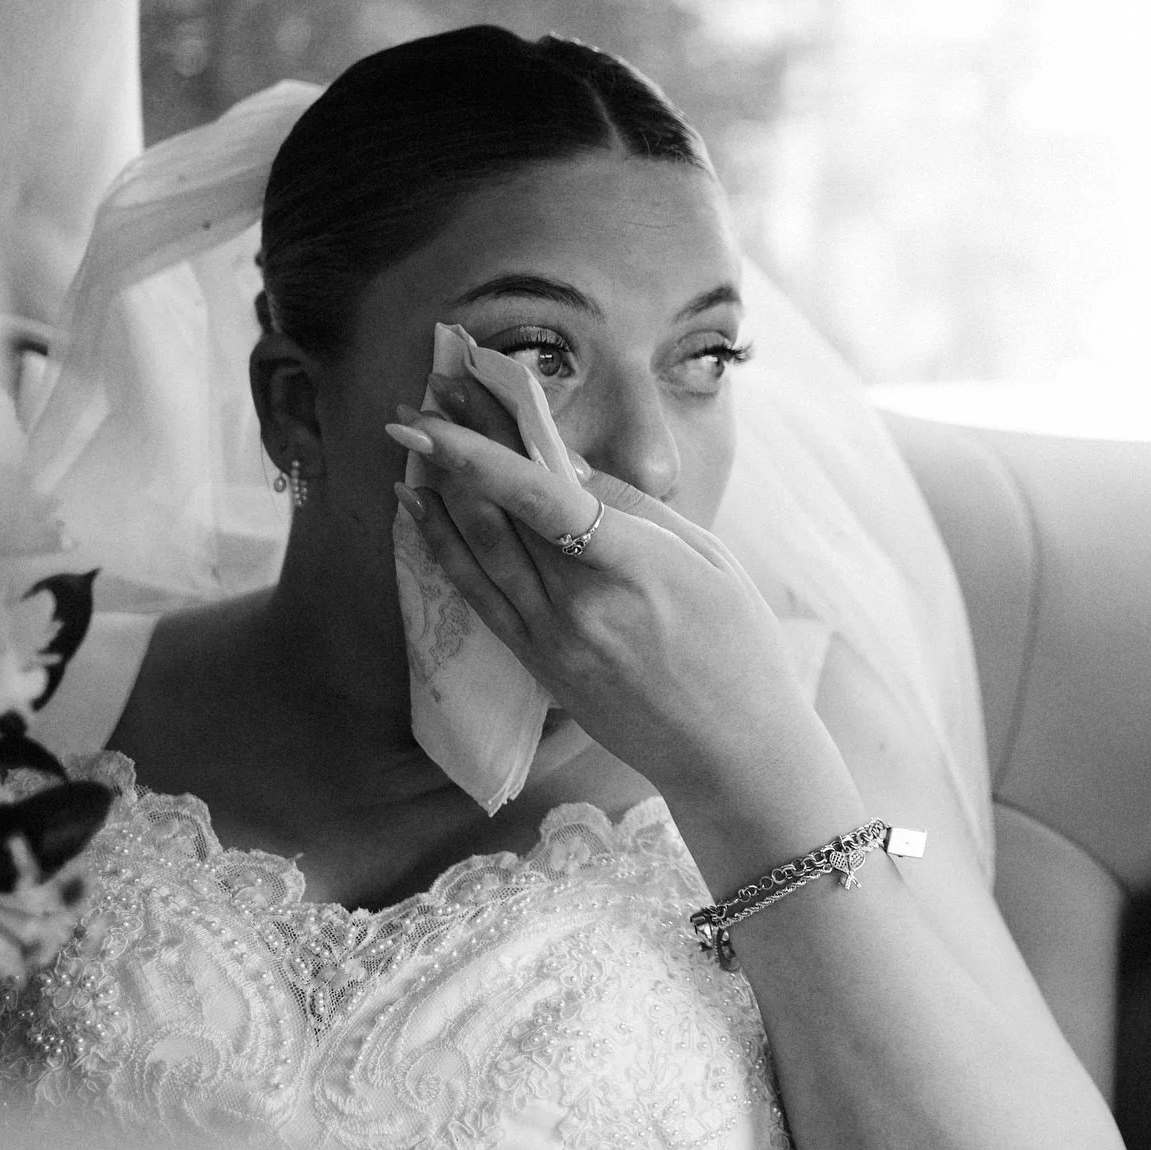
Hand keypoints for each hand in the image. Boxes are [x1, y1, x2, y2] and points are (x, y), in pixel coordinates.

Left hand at [386, 393, 818, 808]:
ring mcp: (552, 640)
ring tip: (409, 443)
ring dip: (437, 491)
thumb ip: (638, 510)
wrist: (732, 752)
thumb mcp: (710, 560)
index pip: (541, 495)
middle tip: (420, 398)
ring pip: (476, 551)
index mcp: (635, 567)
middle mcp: (580, 604)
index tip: (450, 397)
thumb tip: (575, 465)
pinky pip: (478, 597)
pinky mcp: (539, 665)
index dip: (484, 445)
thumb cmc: (741, 649)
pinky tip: (419, 512)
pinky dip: (443, 548)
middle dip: (455, 448)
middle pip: (499, 511)